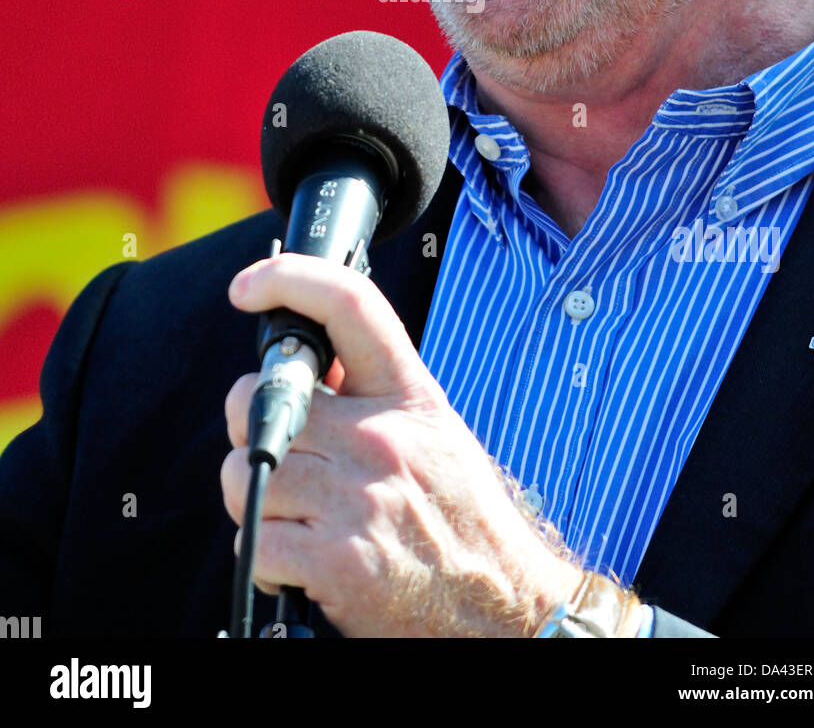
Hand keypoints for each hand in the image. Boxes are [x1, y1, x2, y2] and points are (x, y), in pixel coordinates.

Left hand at [221, 252, 637, 637]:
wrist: (501, 604)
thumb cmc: (458, 516)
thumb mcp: (431, 431)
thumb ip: (372, 393)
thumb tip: (311, 356)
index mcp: (408, 394)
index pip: (350, 305)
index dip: (290, 279)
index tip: (248, 287)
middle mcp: (380, 436)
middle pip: (258, 399)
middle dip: (252, 429)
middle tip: (284, 457)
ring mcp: (357, 497)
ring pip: (243, 473)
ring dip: (254, 502)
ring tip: (297, 518)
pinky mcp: (337, 560)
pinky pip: (252, 541)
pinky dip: (262, 560)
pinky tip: (297, 563)